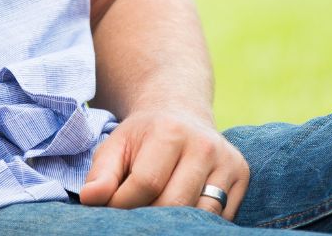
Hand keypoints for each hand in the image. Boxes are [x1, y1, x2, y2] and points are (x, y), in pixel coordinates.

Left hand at [79, 109, 248, 219]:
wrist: (180, 110)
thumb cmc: (144, 134)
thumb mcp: (117, 144)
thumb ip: (102, 173)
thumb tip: (89, 199)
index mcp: (169, 131)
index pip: (147, 183)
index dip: (125, 203)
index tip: (111, 207)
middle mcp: (203, 144)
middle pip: (175, 203)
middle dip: (149, 215)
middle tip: (135, 213)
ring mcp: (227, 160)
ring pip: (201, 214)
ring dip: (176, 221)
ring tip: (157, 210)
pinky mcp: (242, 173)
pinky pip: (221, 215)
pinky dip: (198, 220)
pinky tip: (183, 210)